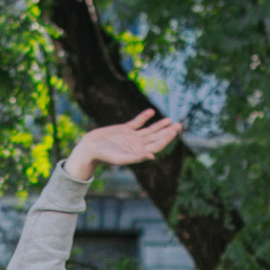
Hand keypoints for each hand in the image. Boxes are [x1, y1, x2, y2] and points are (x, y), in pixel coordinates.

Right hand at [63, 109, 182, 180]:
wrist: (90, 148)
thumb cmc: (104, 156)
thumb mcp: (121, 158)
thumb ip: (136, 157)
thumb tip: (152, 157)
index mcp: (138, 152)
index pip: (156, 145)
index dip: (166, 139)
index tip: (174, 131)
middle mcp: (137, 145)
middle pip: (156, 137)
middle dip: (167, 131)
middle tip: (179, 125)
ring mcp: (131, 137)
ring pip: (149, 130)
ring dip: (160, 125)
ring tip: (170, 120)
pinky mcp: (124, 129)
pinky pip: (137, 122)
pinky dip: (144, 117)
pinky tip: (151, 112)